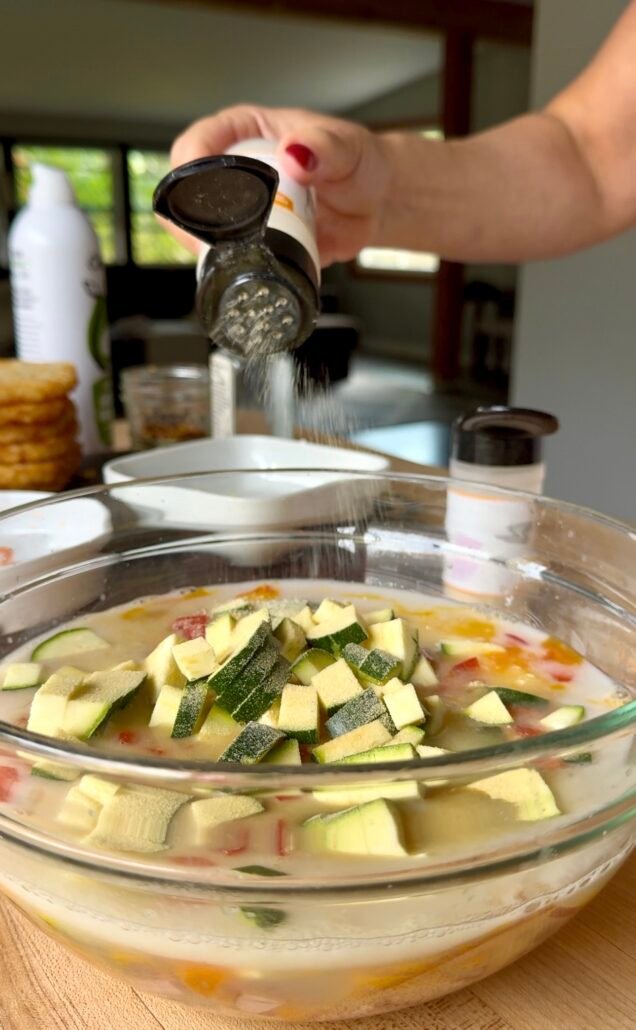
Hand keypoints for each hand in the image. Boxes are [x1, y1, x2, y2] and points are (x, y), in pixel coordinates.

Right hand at [169, 105, 392, 266]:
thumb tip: (295, 154)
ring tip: (230, 255)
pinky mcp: (253, 242)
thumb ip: (324, 147)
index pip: (197, 142)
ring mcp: (241, 209)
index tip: (196, 185)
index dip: (188, 164)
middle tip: (213, 236)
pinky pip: (228, 257)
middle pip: (187, 193)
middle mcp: (236, 170)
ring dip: (205, 248)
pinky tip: (243, 270)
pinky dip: (228, 267)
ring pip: (199, 230)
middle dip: (190, 217)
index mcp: (246, 131)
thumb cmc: (358, 163)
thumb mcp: (347, 148)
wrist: (376, 203)